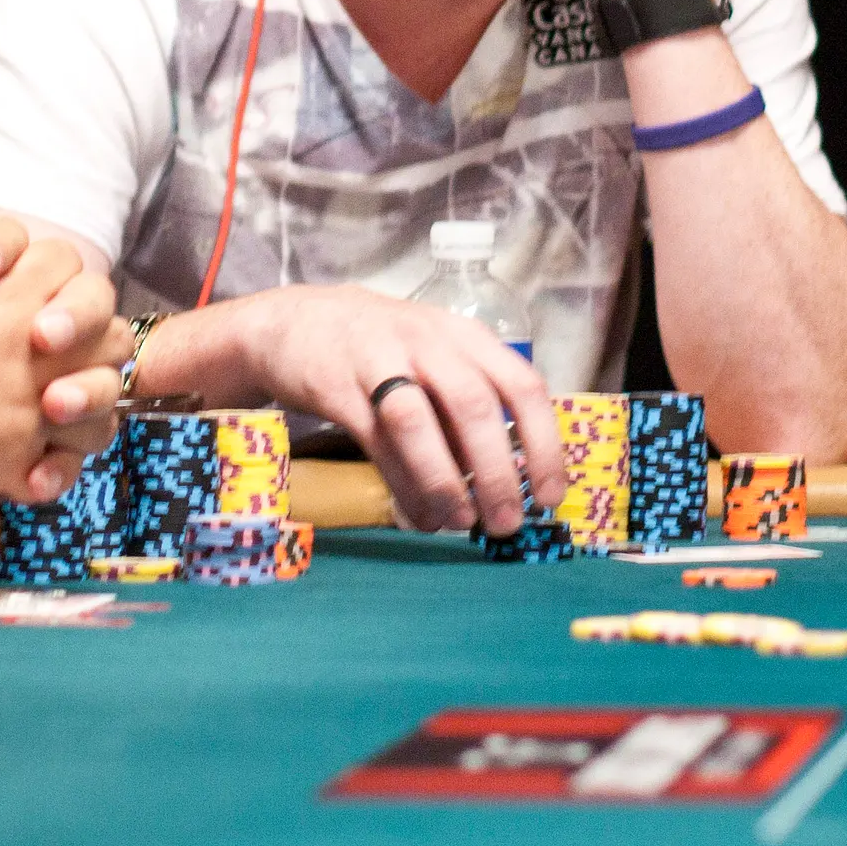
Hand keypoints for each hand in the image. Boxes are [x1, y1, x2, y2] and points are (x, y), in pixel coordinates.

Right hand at [230, 287, 563, 534]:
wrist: (296, 322)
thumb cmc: (382, 349)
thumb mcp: (435, 360)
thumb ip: (468, 410)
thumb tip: (506, 481)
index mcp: (465, 336)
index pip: (522, 385)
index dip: (543, 443)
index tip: (550, 494)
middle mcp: (428, 341)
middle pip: (475, 405)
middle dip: (497, 472)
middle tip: (507, 523)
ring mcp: (379, 359)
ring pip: (419, 422)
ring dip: (444, 481)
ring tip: (461, 523)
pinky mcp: (337, 385)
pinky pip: (375, 440)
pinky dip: (401, 483)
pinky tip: (416, 514)